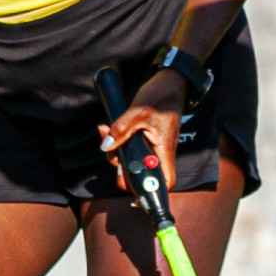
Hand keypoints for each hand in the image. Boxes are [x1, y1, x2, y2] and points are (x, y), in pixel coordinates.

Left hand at [98, 68, 187, 193]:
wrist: (169, 83)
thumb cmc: (159, 97)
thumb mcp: (137, 112)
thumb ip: (121, 130)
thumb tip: (106, 146)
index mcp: (164, 149)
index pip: (165, 181)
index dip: (152, 192)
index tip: (134, 191)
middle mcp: (160, 152)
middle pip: (143, 175)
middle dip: (123, 171)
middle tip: (113, 156)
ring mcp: (154, 147)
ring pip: (134, 162)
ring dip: (117, 153)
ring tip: (106, 131)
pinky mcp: (148, 141)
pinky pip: (132, 150)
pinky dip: (119, 143)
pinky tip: (109, 130)